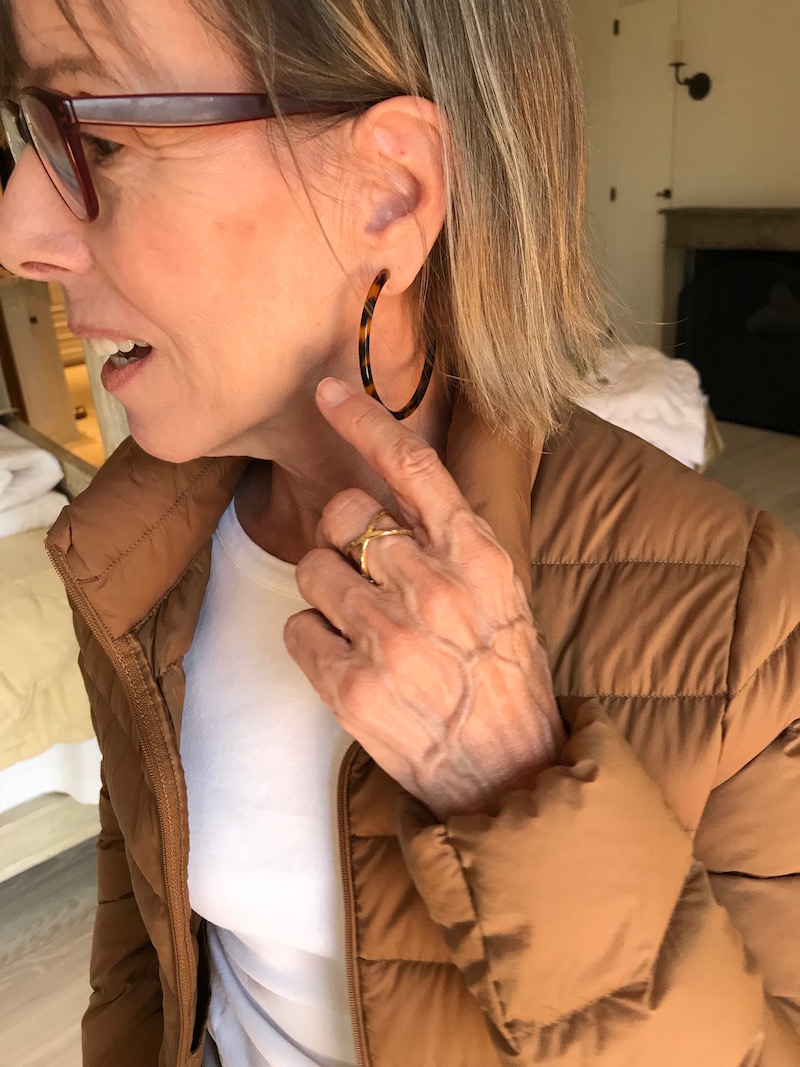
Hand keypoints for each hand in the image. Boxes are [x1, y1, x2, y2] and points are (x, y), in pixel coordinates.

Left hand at [284, 378, 565, 819]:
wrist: (508, 769)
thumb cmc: (500, 671)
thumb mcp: (499, 591)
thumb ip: (448, 538)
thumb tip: (384, 484)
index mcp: (479, 558)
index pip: (414, 466)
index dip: (364, 422)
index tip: (325, 394)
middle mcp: (438, 591)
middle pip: (346, 514)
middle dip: (344, 538)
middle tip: (368, 576)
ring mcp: (394, 641)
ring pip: (313, 569)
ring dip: (329, 595)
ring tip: (367, 631)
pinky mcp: (354, 689)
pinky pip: (297, 628)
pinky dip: (313, 642)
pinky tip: (352, 665)